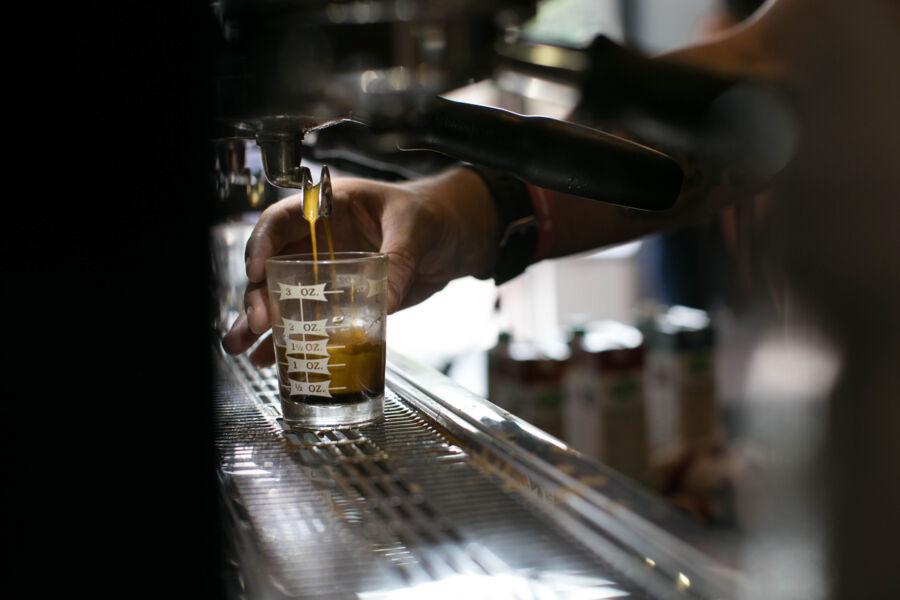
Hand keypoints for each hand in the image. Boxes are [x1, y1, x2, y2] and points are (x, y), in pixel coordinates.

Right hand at [221, 166, 497, 365]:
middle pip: (273, 264)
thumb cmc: (435, 214)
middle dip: (258, 293)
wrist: (458, 236)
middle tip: (257, 321)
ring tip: (242, 346)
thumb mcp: (417, 228)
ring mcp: (327, 272)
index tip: (258, 270)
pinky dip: (289, 338)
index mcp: (330, 208)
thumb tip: (386, 298)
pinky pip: (309, 318)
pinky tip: (271, 358)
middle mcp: (320, 241)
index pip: (283, 219)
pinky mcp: (341, 300)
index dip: (263, 243)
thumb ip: (399, 259)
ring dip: (261, 322)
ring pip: (282, 295)